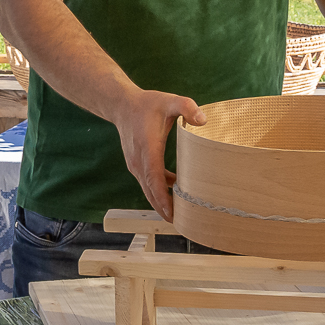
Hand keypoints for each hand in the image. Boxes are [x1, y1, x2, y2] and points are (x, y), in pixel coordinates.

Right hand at [118, 89, 206, 221]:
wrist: (122, 106)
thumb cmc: (147, 104)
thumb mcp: (169, 101)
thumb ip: (186, 107)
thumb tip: (203, 121)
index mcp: (147, 148)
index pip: (154, 178)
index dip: (162, 197)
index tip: (171, 212)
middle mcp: (139, 161)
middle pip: (150, 191)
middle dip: (164, 209)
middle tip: (182, 223)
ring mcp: (136, 165)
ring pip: (148, 190)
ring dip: (162, 203)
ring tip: (180, 216)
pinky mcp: (137, 166)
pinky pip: (148, 184)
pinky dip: (159, 192)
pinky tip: (175, 193)